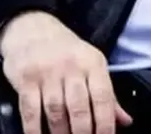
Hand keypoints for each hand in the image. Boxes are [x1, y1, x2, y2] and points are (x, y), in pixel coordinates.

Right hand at [0, 11, 132, 133]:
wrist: (31, 28)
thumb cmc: (66, 51)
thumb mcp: (92, 64)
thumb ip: (108, 94)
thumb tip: (125, 121)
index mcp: (93, 63)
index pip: (103, 97)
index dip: (106, 122)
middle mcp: (72, 67)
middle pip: (79, 108)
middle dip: (83, 133)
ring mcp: (47, 72)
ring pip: (56, 111)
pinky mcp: (26, 78)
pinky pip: (30, 110)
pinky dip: (34, 130)